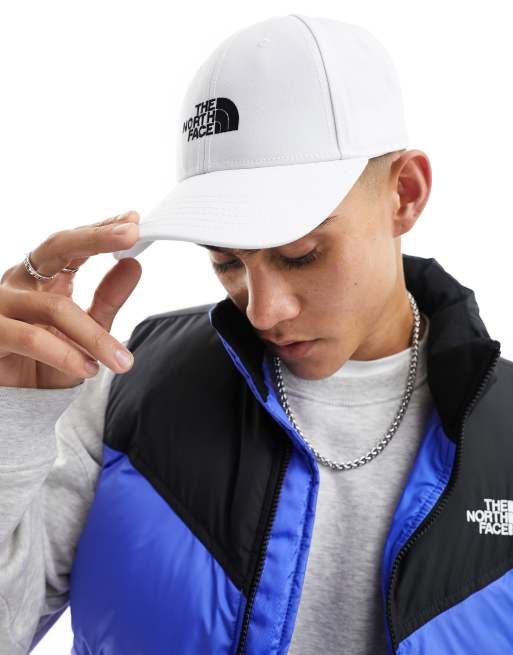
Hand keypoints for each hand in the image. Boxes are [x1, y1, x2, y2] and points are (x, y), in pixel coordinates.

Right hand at [0, 210, 141, 388]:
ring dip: (95, 336)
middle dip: (96, 238)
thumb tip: (134, 265)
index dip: (101, 230)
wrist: (11, 402)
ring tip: (122, 360)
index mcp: (41, 277)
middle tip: (131, 234)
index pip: (73, 244)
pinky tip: (89, 369)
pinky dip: (65, 354)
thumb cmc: (42, 363)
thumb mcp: (84, 331)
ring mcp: (2, 306)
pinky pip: (31, 338)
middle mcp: (20, 283)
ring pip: (55, 307)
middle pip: (57, 247)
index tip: (133, 221)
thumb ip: (106, 300)